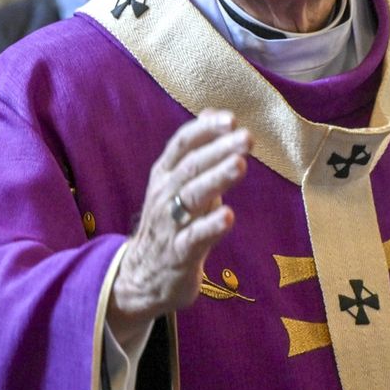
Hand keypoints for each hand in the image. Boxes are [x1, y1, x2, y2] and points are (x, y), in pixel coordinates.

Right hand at [107, 110, 250, 341]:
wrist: (142, 276)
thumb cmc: (169, 222)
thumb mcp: (178, 182)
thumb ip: (197, 150)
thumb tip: (214, 112)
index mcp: (165, 174)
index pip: (182, 144)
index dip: (205, 129)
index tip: (231, 119)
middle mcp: (164, 195)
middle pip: (190, 167)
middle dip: (219, 150)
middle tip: (246, 138)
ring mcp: (169, 224)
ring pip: (192, 197)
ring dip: (217, 179)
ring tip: (240, 165)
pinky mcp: (178, 254)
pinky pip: (193, 238)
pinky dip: (210, 227)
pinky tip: (228, 216)